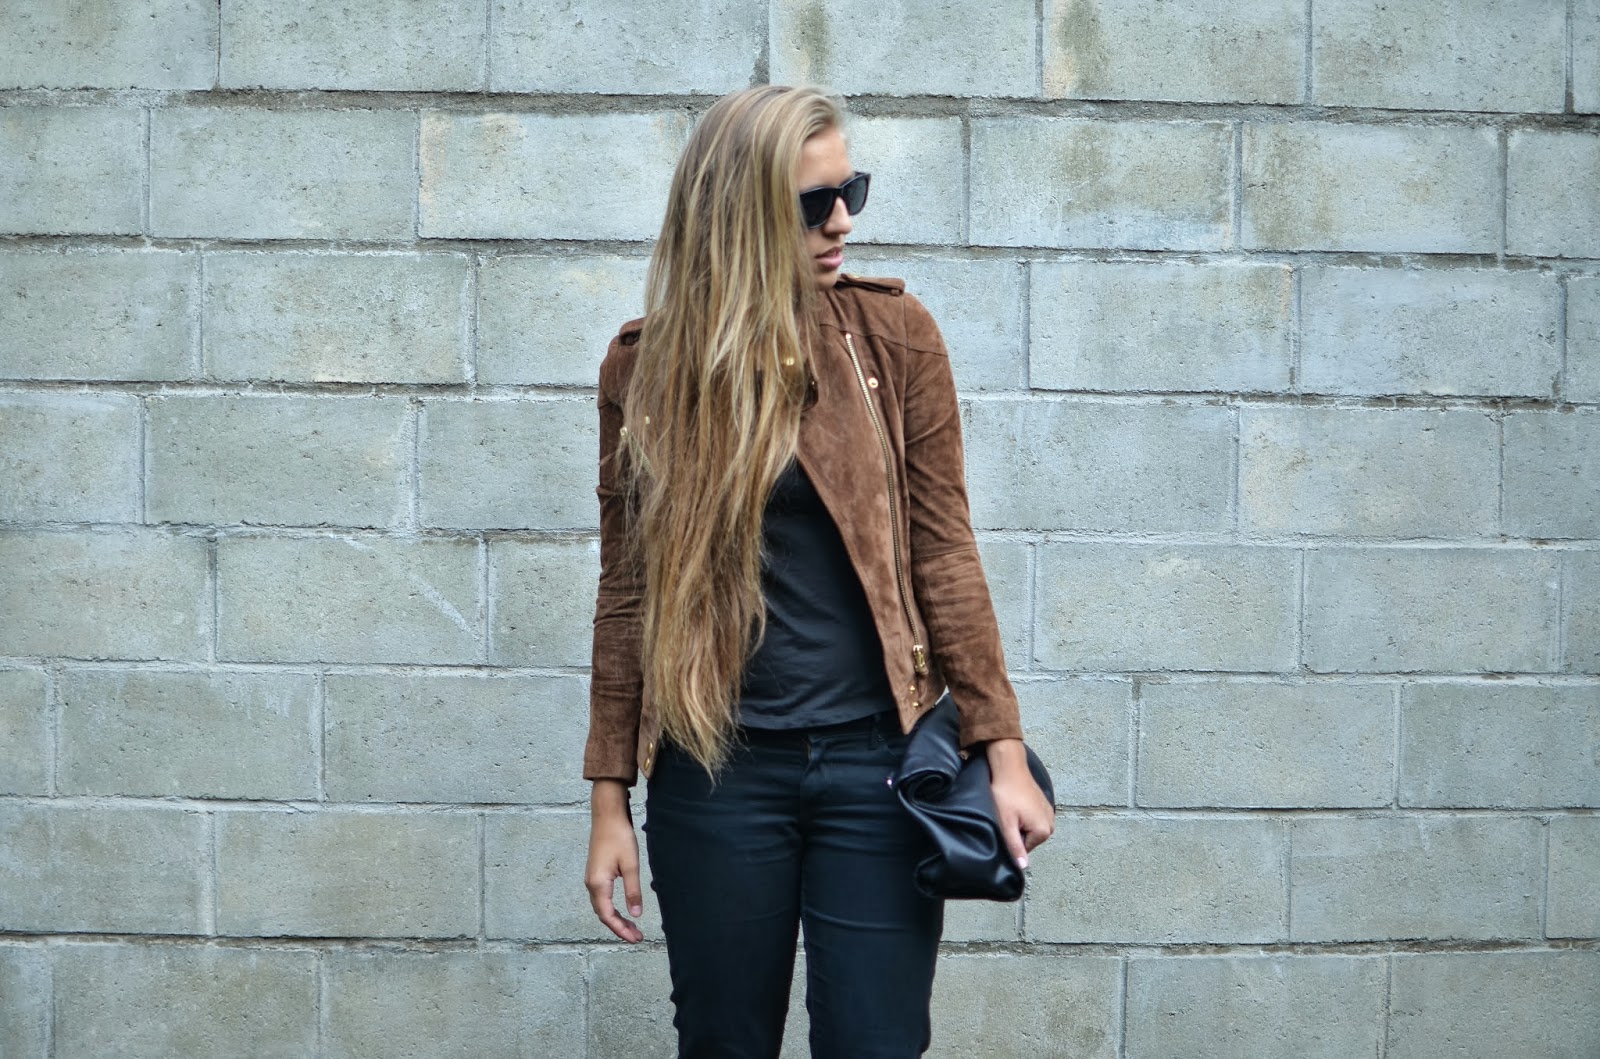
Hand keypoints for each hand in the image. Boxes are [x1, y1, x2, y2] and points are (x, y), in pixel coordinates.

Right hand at [585, 779, 644, 942]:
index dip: (621, 930)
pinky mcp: (596, 873)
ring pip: (602, 906)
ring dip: (616, 919)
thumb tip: (636, 914)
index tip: (635, 938)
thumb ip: (633, 891)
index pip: (608, 916)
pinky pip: (602, 898)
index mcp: (598, 884)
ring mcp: (591, 878)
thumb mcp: (631, 865)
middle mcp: (591, 884)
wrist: (607, 815)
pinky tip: (623, 909)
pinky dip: (612, 908)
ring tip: (632, 927)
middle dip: (619, 927)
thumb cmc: (619, 837)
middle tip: (637, 937)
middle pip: (603, 914)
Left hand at [985, 739, 1054, 869]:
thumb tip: (1023, 867)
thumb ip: (1015, 846)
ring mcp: (1049, 813)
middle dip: (1016, 831)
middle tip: (1007, 816)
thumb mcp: (1006, 823)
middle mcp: (1051, 824)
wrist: (1010, 767)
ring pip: (1029, 829)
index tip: (1005, 824)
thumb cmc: (1006, 794)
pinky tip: (1016, 804)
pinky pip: (1032, 818)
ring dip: (1019, 822)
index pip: (1024, 849)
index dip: (1011, 839)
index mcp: (1043, 831)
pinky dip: (1023, 814)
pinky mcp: (1044, 805)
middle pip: (1028, 839)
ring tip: (1011, 809)